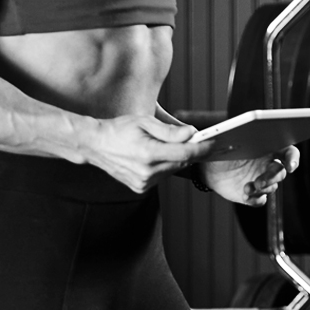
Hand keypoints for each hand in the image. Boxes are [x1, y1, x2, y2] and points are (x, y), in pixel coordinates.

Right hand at [88, 115, 211, 193]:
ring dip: (176, 158)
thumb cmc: (118, 130)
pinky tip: (155, 156)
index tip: (214, 142)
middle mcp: (147, 172)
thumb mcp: (144, 122)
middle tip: (198, 139)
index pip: (185, 153)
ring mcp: (144, 182)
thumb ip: (170, 130)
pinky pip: (162, 176)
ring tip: (167, 145)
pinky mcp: (141, 188)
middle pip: (182, 162)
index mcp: (148, 154)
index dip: (202, 147)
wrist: (95, 145)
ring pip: (173, 170)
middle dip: (191, 151)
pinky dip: (164, 166)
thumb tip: (192, 134)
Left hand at [202, 145, 299, 206]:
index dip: (292, 158)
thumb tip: (212, 139)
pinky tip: (245, 195)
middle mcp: (267, 165)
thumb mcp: (222, 140)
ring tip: (247, 188)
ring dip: (261, 189)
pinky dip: (255, 199)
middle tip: (259, 182)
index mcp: (267, 149)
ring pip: (271, 188)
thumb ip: (225, 137)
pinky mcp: (253, 194)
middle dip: (272, 178)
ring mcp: (261, 181)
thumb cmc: (221, 150)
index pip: (288, 152)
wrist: (210, 169)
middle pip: (280, 173)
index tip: (290, 166)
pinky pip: (260, 199)